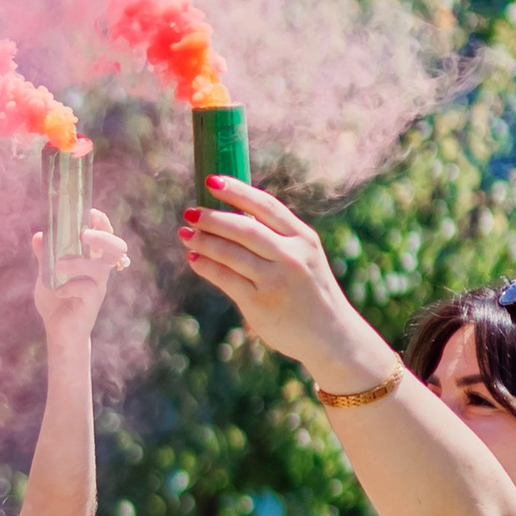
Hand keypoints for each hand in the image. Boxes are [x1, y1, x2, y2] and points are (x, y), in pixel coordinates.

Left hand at [31, 207, 130, 339]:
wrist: (58, 333)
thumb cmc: (55, 303)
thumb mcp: (46, 276)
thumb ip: (44, 257)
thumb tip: (39, 235)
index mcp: (91, 261)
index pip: (105, 237)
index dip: (102, 223)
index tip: (91, 212)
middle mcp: (99, 272)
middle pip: (116, 248)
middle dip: (103, 237)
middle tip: (84, 234)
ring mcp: (98, 288)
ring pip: (100, 268)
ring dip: (78, 262)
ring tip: (58, 266)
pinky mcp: (93, 303)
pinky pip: (87, 289)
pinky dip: (69, 286)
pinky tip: (58, 292)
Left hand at [181, 179, 398, 393]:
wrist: (330, 335)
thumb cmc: (310, 292)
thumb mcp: (304, 258)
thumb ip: (276, 239)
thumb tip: (230, 219)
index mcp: (303, 238)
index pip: (266, 207)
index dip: (237, 191)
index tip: (212, 181)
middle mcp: (291, 256)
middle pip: (244, 228)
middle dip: (212, 217)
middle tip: (190, 211)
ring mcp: (275, 280)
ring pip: (230, 253)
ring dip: (203, 241)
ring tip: (185, 233)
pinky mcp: (260, 303)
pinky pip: (225, 279)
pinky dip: (205, 265)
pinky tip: (194, 258)